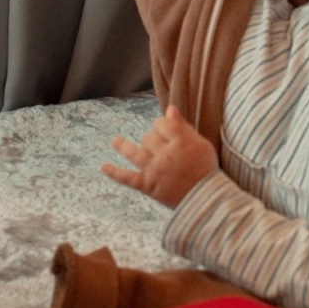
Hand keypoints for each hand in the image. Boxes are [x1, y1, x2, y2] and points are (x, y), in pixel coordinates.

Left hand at [102, 105, 218, 208]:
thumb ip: (183, 126)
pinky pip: (127, 178)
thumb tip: (170, 109)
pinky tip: (103, 167)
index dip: (162, 125)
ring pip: (135, 152)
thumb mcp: (200, 143)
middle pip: (149, 138)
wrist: (205, 198)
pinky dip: (114, 172)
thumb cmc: (205, 168)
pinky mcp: (147, 186)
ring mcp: (154, 170)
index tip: (165, 130)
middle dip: (152, 139)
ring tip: (115, 141)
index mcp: (181, 141)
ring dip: (122, 145)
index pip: (162, 124)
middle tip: (159, 147)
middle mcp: (165, 154)